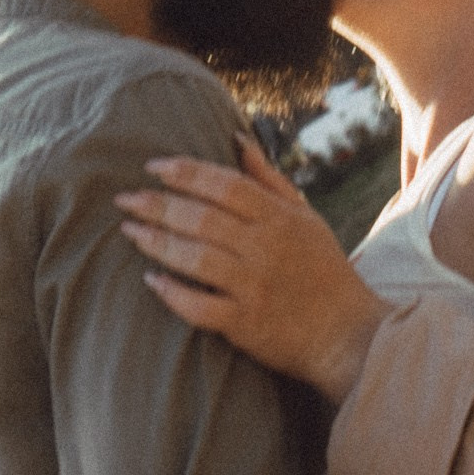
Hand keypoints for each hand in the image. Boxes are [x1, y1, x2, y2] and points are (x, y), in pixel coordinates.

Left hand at [118, 136, 390, 401]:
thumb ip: (268, 179)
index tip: (153, 167)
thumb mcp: (306, 217)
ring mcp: (255, 287)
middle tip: (125, 199)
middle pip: (201, 219)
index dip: (185, 173)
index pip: (224, 185)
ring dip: (157, 243)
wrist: (348, 334)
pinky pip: (200, 307)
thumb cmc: (324, 269)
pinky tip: (152, 280)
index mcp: (280, 218)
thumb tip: (236, 140)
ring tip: (130, 231)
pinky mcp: (247, 324)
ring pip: (195, 258)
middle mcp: (266, 248)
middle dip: (158, 205)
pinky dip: (173, 293)